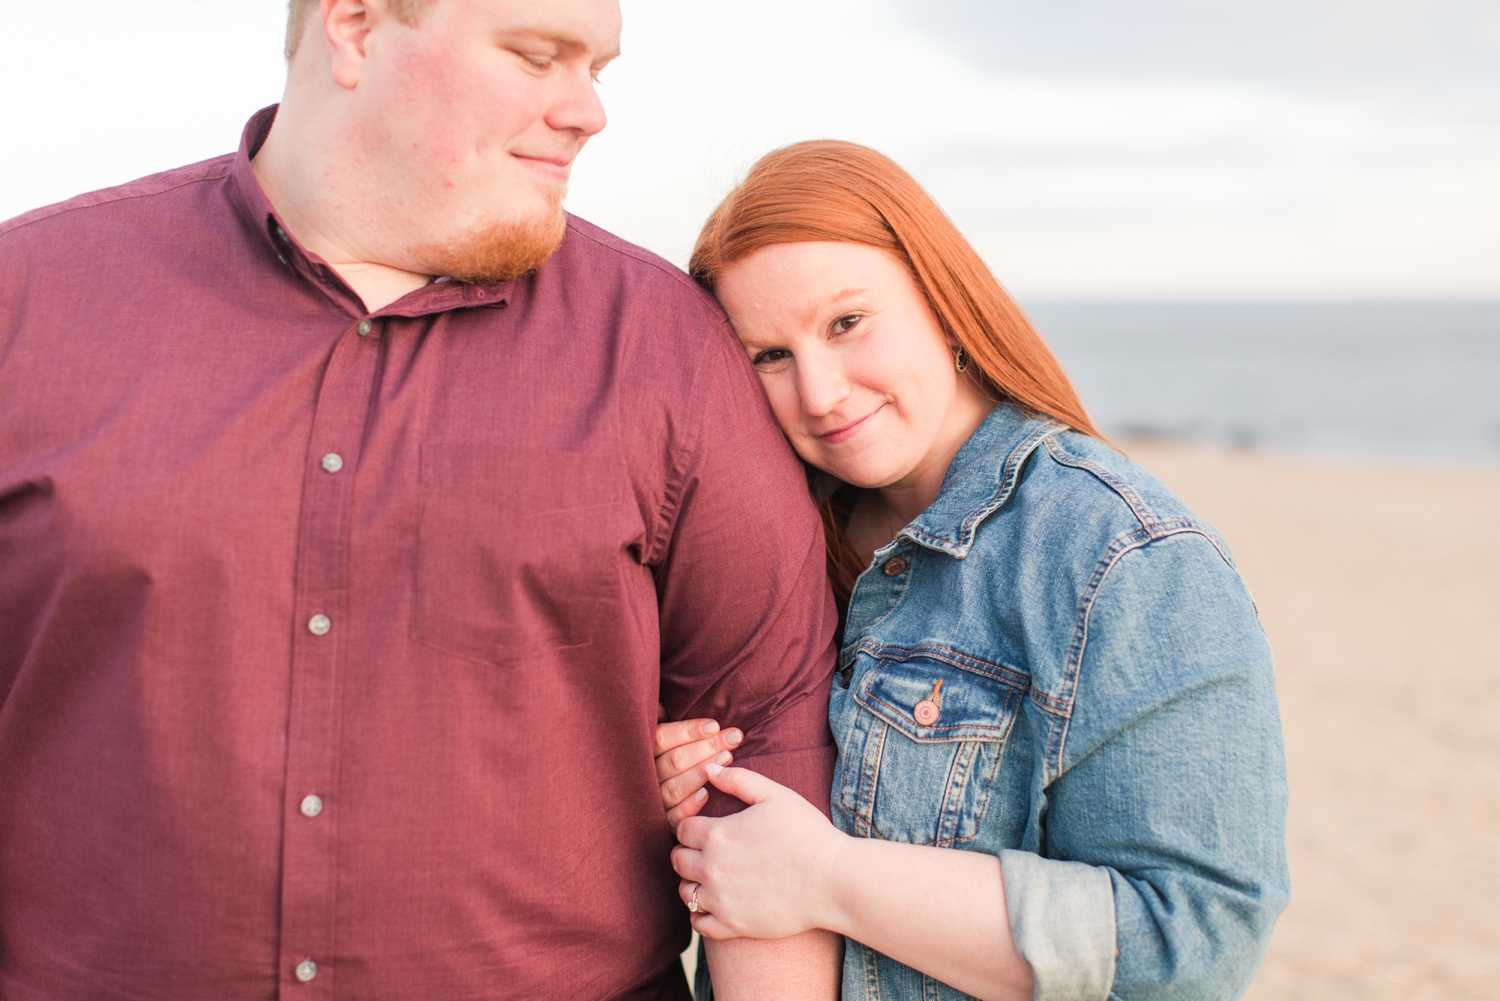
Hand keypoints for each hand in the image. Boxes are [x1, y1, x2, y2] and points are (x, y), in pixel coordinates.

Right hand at [654, 714, 742, 828]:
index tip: (714, 725)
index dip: (689, 731)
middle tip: (732, 738)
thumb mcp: (667, 731)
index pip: (662, 738)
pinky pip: (672, 817)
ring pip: (674, 787)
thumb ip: (663, 717)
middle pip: (673, 761)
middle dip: (706, 747)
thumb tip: (663, 704)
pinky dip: (688, 806)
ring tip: (727, 758)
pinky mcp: (661, 821)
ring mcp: (652, 798)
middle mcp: (645, 774)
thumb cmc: (675, 751)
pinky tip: (706, 795)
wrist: (670, 791)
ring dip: (701, 772)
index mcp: (644, 749)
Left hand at [672, 763, 845, 940]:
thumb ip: (738, 779)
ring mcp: (721, 899)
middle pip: (678, 860)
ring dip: (693, 883)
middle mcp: (712, 867)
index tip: (706, 828)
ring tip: (713, 878)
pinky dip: (701, 914)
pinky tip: (716, 905)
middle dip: (687, 853)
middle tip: (708, 852)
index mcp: (718, 834)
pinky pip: (699, 924)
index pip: (682, 829)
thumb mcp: (775, 795)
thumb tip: (708, 768)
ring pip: (685, 892)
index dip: (692, 826)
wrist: (833, 881)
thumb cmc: (808, 833)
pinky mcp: (733, 925)